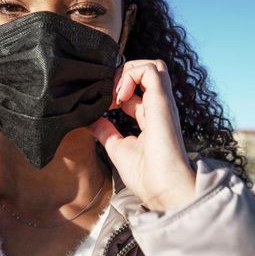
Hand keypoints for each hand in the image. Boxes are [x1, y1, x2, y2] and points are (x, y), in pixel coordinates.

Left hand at [87, 59, 195, 211]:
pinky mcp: (163, 101)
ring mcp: (163, 102)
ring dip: (129, 72)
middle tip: (109, 94)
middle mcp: (159, 107)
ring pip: (153, 66)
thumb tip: (92, 122)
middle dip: (124, 74)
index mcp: (151, 117)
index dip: (117, 89)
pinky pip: (152, 70)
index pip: (138, 89)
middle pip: (148, 71)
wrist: (163, 189)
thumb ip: (106, 132)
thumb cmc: (146, 175)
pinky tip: (120, 96)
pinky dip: (132, 74)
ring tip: (116, 94)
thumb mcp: (118, 149)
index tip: (104, 105)